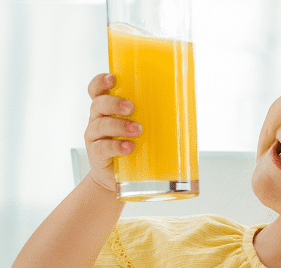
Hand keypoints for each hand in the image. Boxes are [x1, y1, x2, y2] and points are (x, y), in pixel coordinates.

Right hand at [82, 73, 140, 192]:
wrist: (116, 177)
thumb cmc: (132, 146)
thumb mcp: (141, 127)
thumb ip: (152, 115)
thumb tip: (185, 105)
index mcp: (107, 108)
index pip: (96, 90)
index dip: (101, 82)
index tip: (113, 78)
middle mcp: (97, 119)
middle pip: (98, 104)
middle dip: (114, 103)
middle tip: (132, 107)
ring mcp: (94, 137)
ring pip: (100, 125)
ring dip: (119, 126)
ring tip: (138, 130)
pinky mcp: (96, 155)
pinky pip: (102, 148)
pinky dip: (116, 146)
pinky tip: (129, 147)